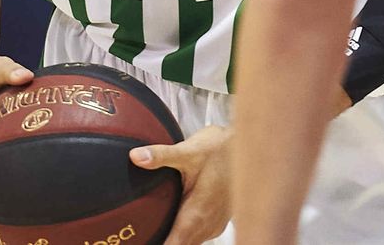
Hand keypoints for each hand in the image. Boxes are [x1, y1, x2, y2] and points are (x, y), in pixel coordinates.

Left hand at [131, 124, 231, 244]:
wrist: (247, 147)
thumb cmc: (221, 150)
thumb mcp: (190, 151)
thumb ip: (162, 155)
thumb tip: (136, 156)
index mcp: (197, 215)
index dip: (157, 244)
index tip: (141, 240)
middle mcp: (207, 225)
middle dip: (162, 240)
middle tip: (142, 234)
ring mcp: (214, 224)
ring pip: (190, 242)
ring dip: (175, 239)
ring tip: (155, 228)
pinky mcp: (217, 220)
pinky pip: (198, 235)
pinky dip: (185, 233)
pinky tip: (174, 220)